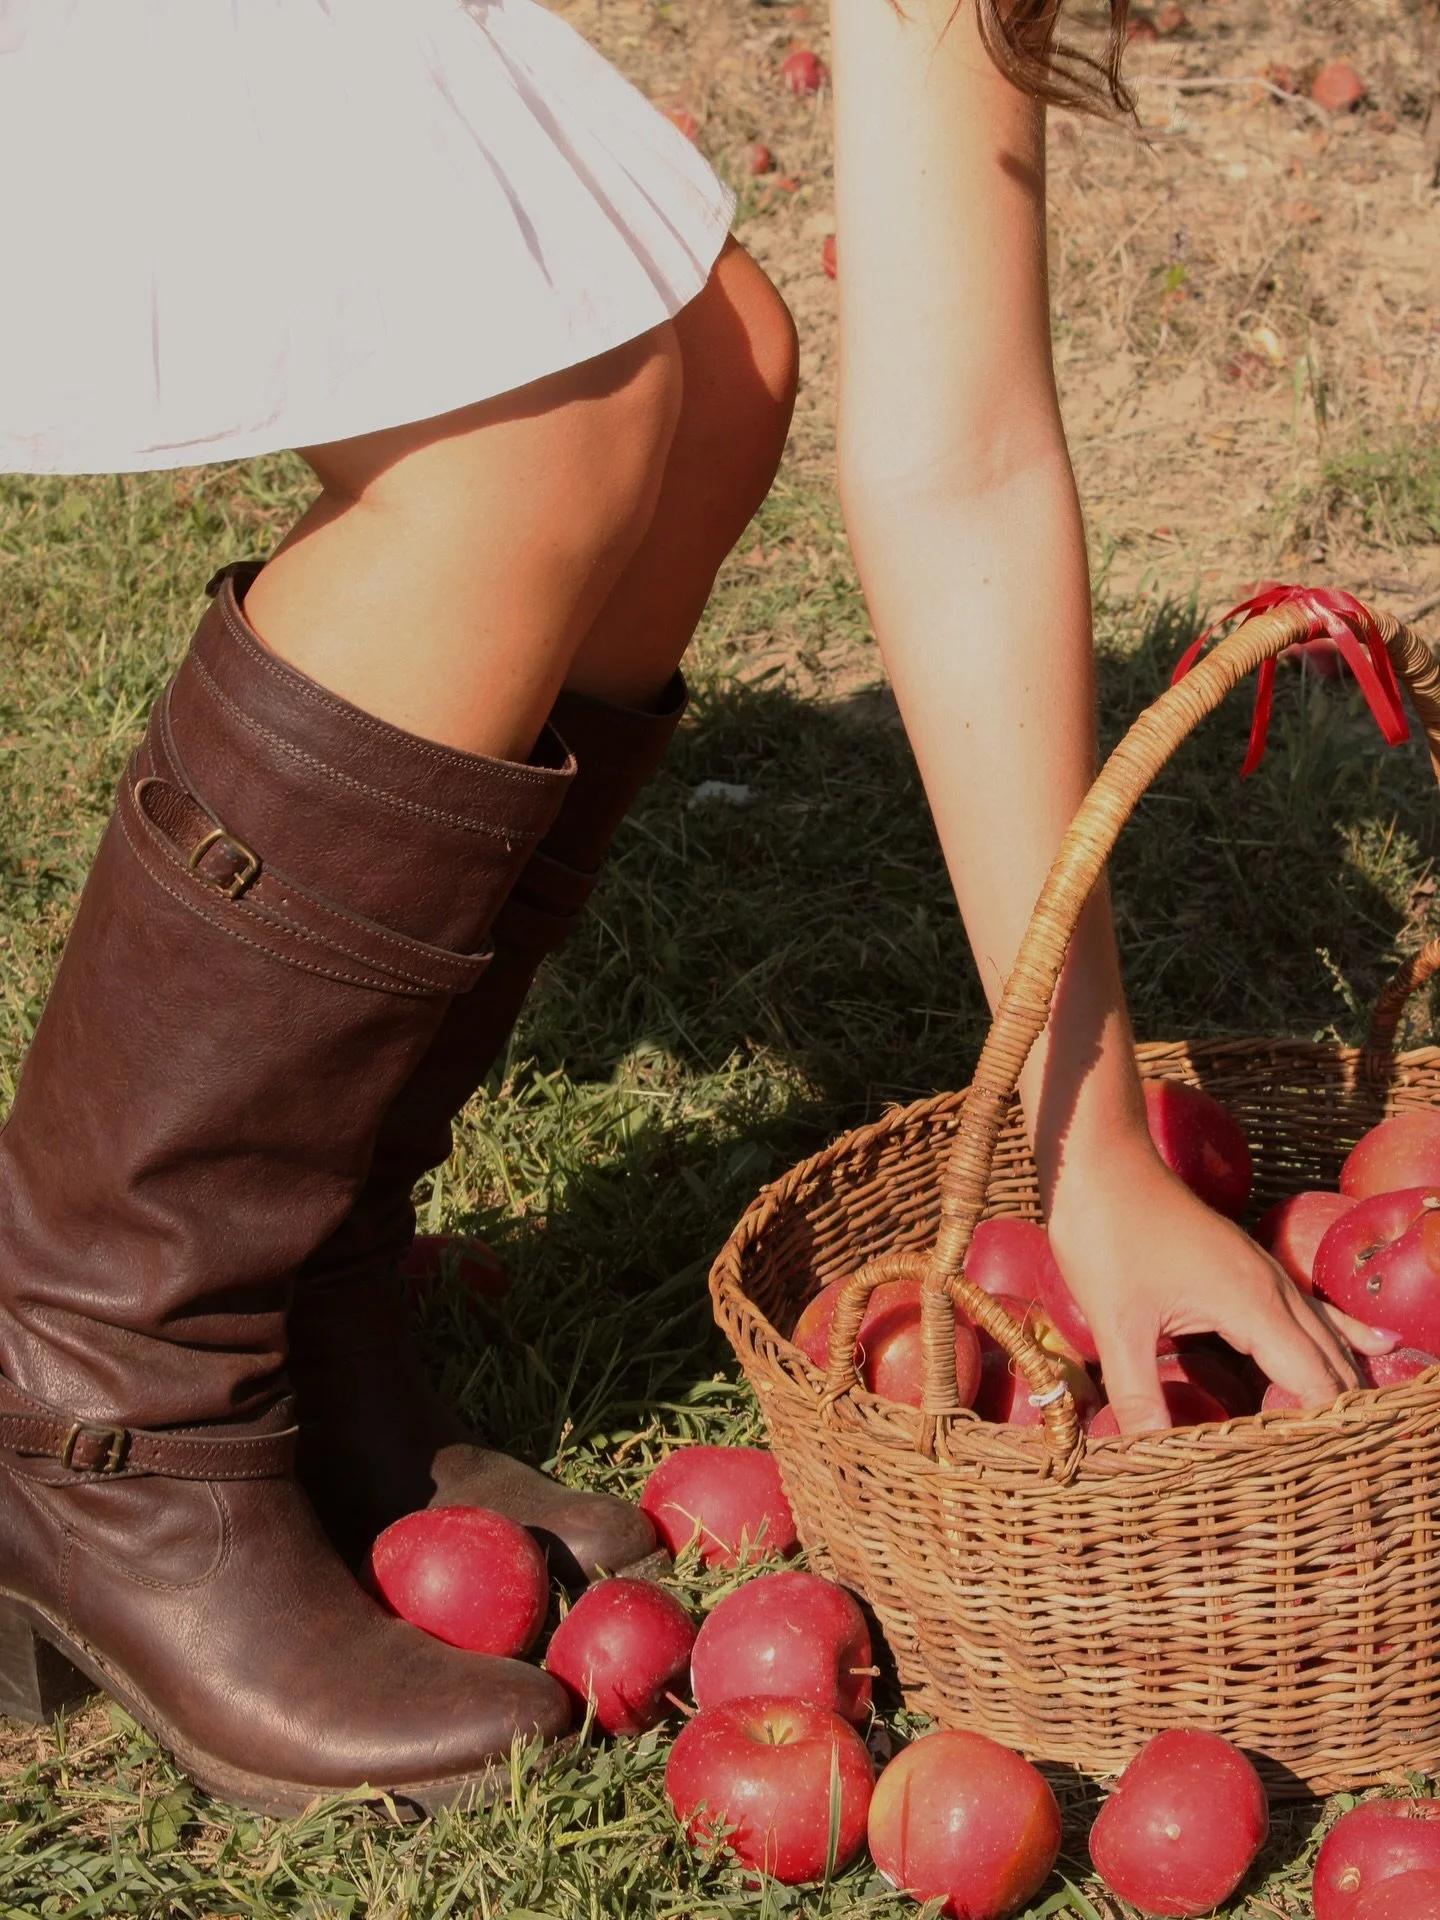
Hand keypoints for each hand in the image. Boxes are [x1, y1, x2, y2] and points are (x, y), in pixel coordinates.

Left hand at [1045, 1139, 1397, 1433]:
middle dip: (1337, 1413)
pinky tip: (1368, 1344)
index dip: (1320, 1429)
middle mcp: (1273, 1289)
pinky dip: (1334, 1336)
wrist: (1101, 1161)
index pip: (1313, 1381)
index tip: (1326, 1472)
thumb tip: (1144, 1458)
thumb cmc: (1107, 1234)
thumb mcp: (1116, 1323)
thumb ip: (1137, 1395)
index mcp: (1253, 1306)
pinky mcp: (1245, 1265)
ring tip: (1357, 1430)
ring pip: (1322, 1334)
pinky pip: (1306, 1308)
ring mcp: (1263, 1273)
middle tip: (1346, 1466)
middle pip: (1328, 1362)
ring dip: (1339, 1379)